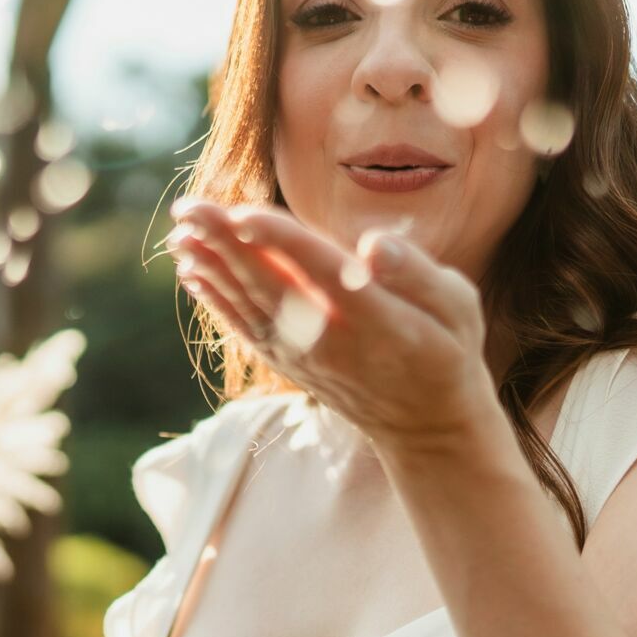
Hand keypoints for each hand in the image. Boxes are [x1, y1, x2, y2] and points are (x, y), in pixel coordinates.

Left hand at [164, 197, 493, 446]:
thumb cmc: (449, 352)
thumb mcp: (458, 308)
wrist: (428, 429)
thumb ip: (418, 274)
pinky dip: (216, 299)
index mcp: (374, 315)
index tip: (239, 213)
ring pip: (247, 302)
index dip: (278, 240)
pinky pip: (244, 327)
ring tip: (178, 232)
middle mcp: (329, 336)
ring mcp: (303, 354)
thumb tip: (374, 245)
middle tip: (187, 207)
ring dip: (210, 266)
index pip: (319, 268)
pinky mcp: (290, 363)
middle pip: (268, 281)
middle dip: (224, 243)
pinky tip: (192, 273)